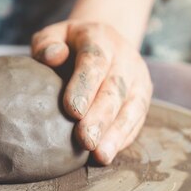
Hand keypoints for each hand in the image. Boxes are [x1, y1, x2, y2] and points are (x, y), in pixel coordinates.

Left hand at [32, 21, 151, 163]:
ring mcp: (138, 78)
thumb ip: (47, 44)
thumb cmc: (69, 44)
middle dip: (100, 117)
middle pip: (114, 89)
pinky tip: (109, 153)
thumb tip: (53, 56)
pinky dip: (123, 138)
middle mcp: (124, 58)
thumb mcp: (54, 35)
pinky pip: (136, 120)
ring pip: (131, 107)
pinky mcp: (142, 97)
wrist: (104, 41)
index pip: (95, 61)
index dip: (85, 85)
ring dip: (116, 133)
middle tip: (85, 140)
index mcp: (100, 38)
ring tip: (101, 155)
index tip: (72, 110)